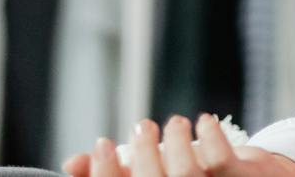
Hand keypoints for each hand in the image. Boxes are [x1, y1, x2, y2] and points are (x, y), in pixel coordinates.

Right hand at [61, 116, 294, 176]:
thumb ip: (114, 174)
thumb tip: (74, 162)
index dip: (104, 172)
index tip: (101, 144)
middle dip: (141, 152)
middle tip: (142, 126)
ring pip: (185, 174)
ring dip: (175, 142)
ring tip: (174, 122)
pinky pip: (220, 161)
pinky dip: (209, 136)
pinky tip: (204, 121)